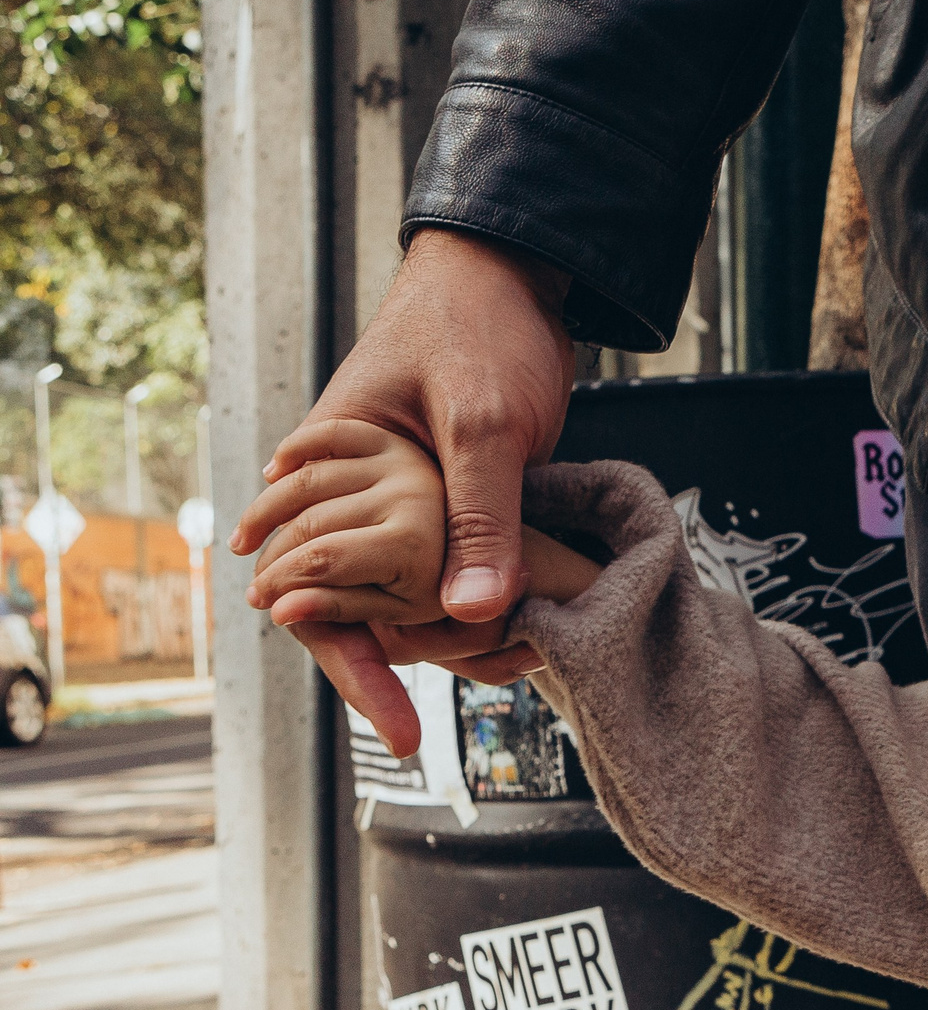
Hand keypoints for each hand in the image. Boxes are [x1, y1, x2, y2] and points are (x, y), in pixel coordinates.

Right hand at [233, 421, 447, 626]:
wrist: (515, 512)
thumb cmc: (464, 582)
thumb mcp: (417, 606)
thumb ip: (354, 605)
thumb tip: (284, 615)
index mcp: (416, 539)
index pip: (321, 561)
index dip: (280, 583)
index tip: (259, 603)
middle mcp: (408, 490)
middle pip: (309, 523)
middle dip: (272, 557)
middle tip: (255, 583)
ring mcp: (399, 453)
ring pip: (308, 479)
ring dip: (268, 508)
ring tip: (249, 541)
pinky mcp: (396, 425)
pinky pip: (330, 434)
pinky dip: (296, 450)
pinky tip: (273, 475)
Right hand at [269, 231, 573, 732]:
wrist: (512, 274)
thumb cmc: (477, 326)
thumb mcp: (483, 421)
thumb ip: (480, 516)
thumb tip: (473, 612)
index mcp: (326, 477)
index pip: (314, 598)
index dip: (356, 672)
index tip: (403, 735)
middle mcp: (355, 501)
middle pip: (365, 613)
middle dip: (424, 662)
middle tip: (501, 681)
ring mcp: (402, 506)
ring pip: (414, 600)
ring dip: (463, 637)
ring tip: (524, 662)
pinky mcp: (448, 506)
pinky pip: (455, 571)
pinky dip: (486, 602)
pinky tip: (530, 628)